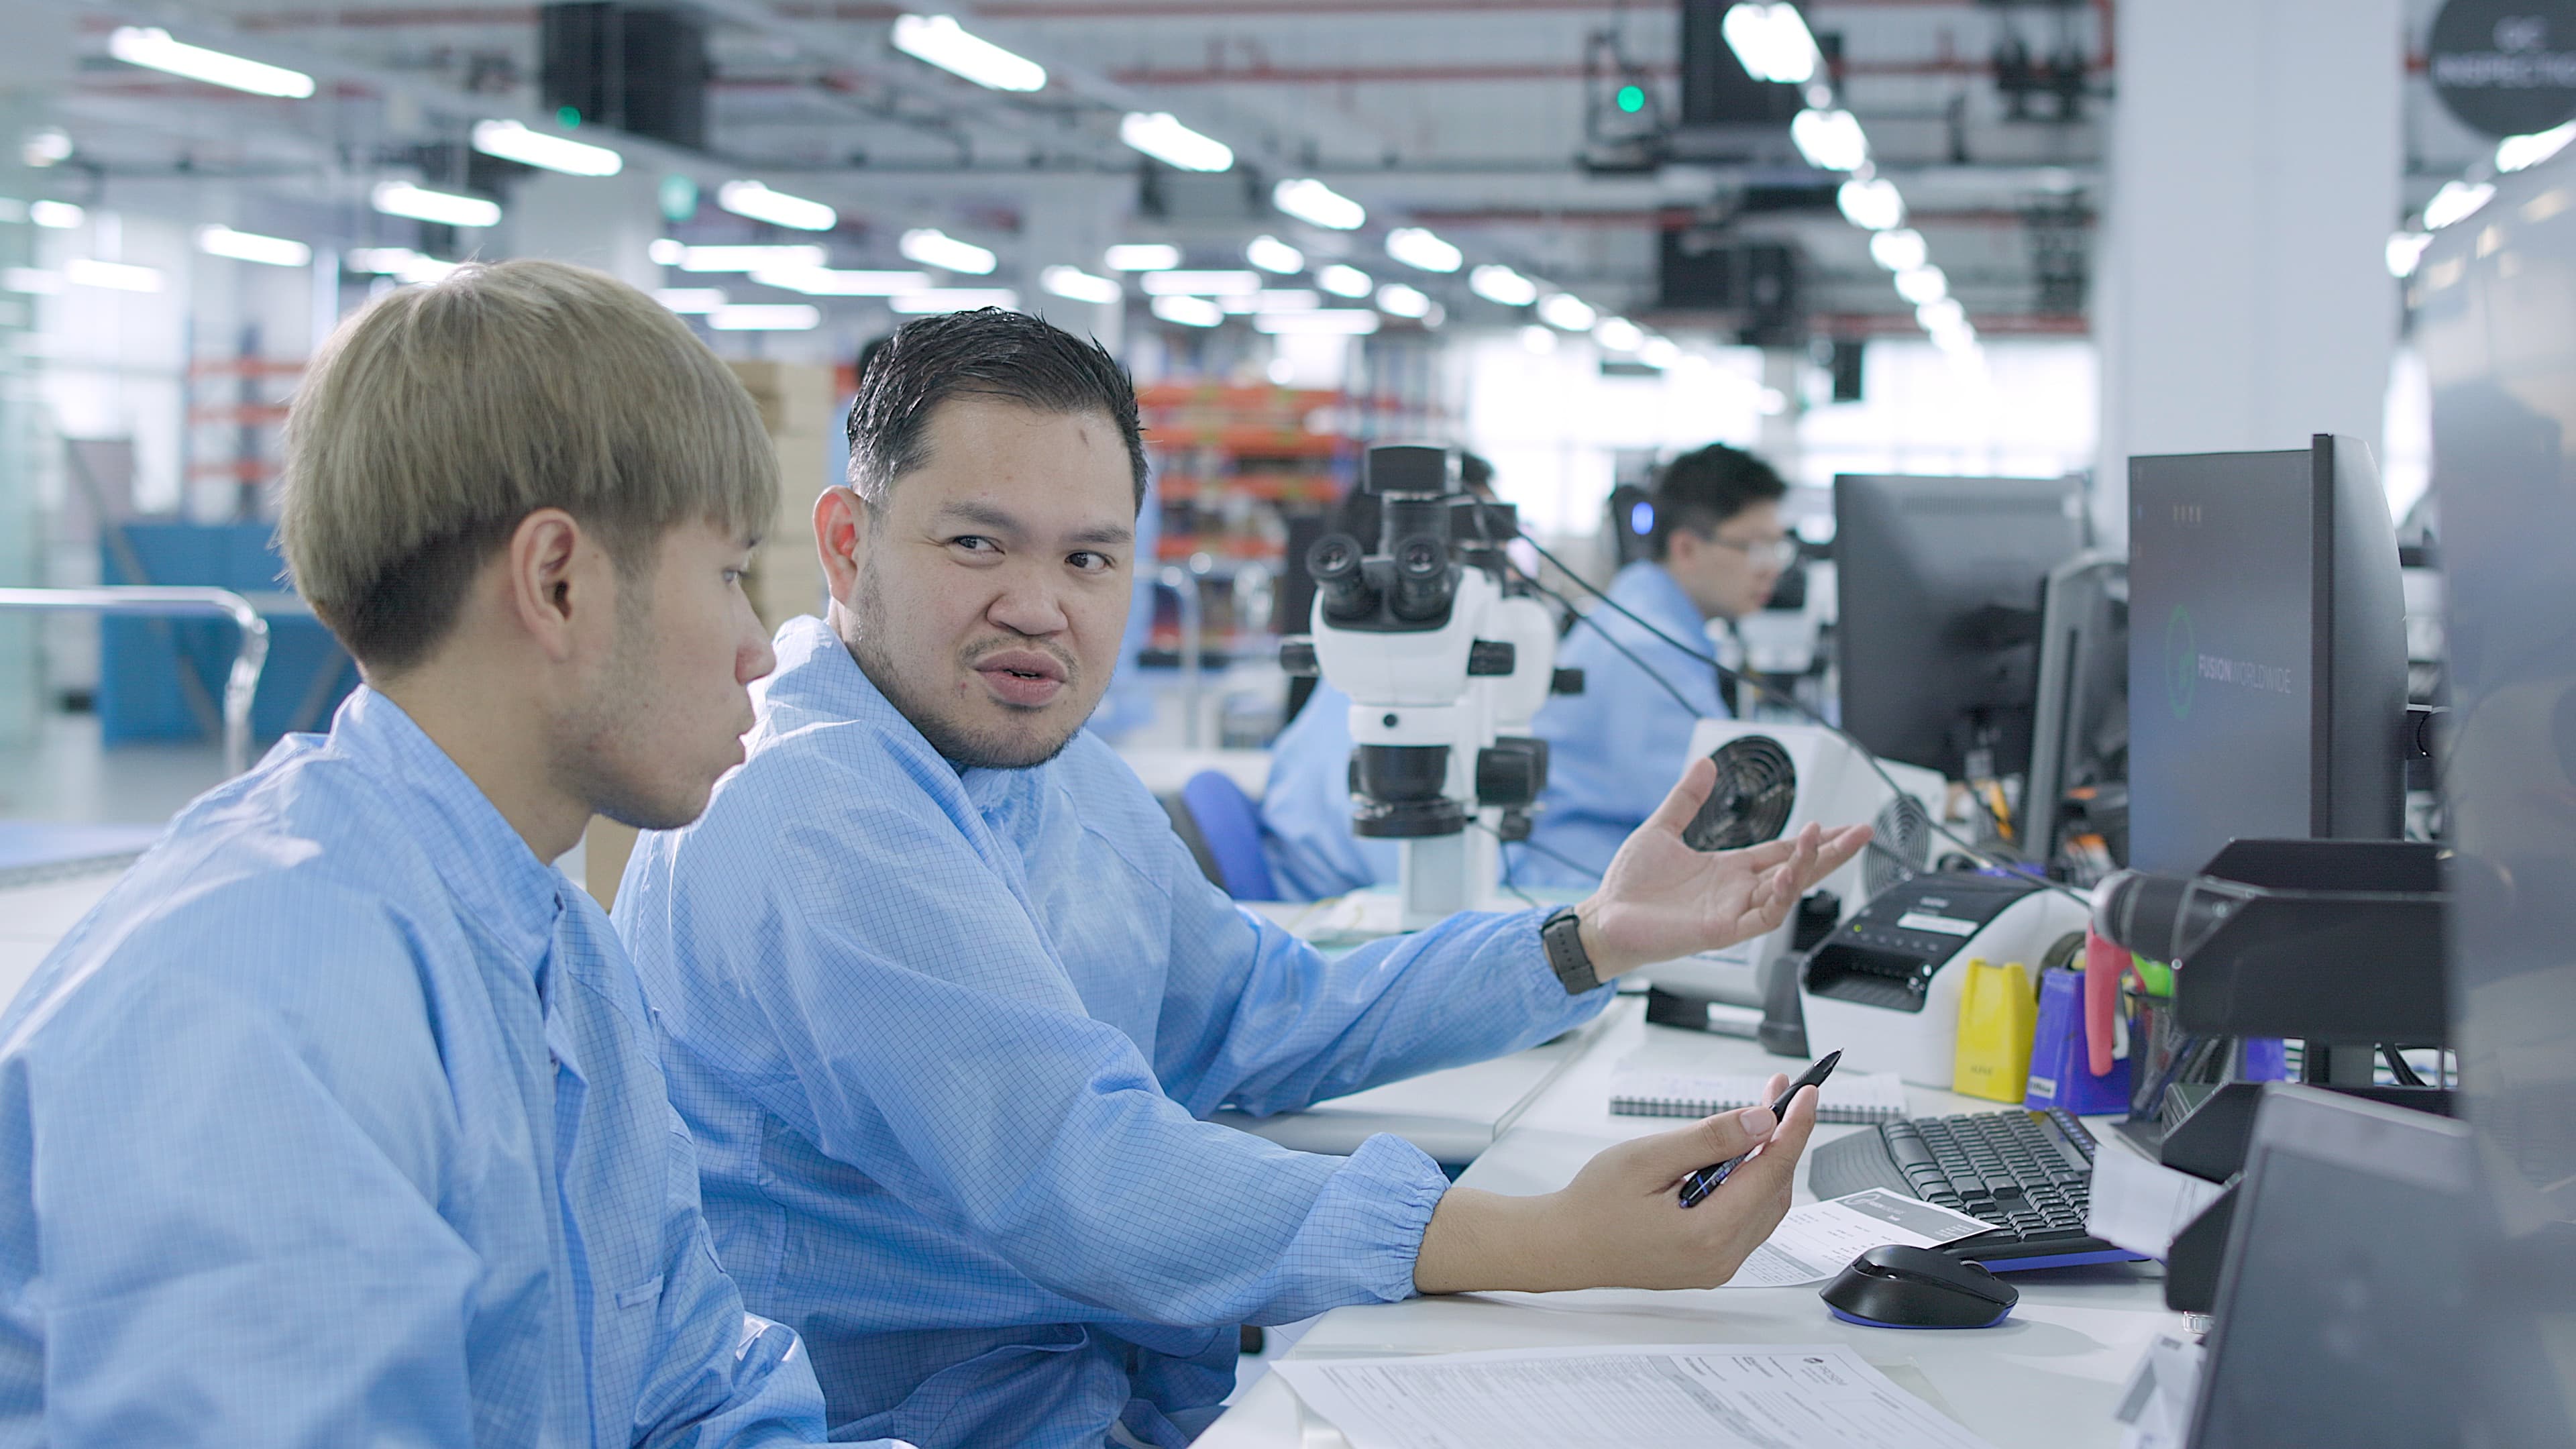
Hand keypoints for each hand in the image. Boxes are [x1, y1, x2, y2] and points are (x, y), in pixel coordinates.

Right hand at [1413, 1077, 1819, 1293]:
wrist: (1563, 1247)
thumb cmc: (1593, 1203)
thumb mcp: (1647, 1157)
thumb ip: (1709, 1139)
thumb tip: (1762, 1120)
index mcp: (1709, 1232)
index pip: (1772, 1171)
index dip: (1795, 1127)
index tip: (1808, 1093)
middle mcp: (1722, 1257)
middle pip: (1776, 1188)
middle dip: (1782, 1136)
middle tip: (1779, 1092)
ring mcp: (1719, 1265)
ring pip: (1767, 1205)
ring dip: (1769, 1159)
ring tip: (1760, 1116)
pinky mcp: (1712, 1264)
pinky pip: (1749, 1219)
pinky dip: (1752, 1183)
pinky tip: (1740, 1155)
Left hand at [1573, 756, 1873, 978]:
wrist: (1603, 918)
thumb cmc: (1629, 885)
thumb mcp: (1661, 829)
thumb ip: (1686, 798)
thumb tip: (1704, 763)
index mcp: (1728, 869)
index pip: (1781, 852)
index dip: (1811, 839)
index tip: (1839, 824)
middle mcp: (1736, 890)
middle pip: (1797, 869)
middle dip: (1831, 851)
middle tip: (1863, 831)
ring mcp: (1732, 911)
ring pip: (1787, 891)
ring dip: (1808, 866)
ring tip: (1827, 838)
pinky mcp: (1722, 930)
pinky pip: (1763, 916)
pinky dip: (1781, 897)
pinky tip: (1789, 875)